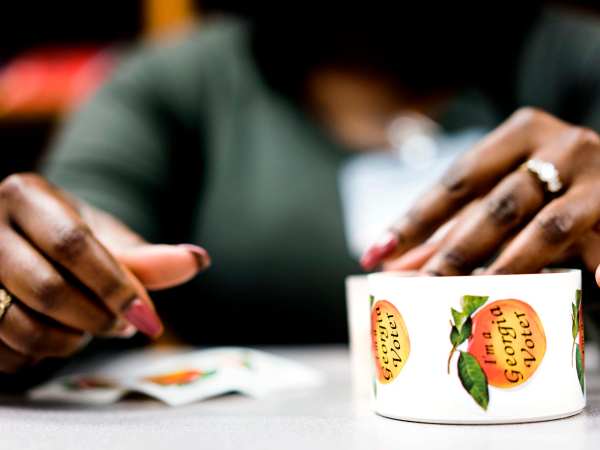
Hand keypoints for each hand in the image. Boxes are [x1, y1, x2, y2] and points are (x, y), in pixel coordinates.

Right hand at [0, 173, 209, 372]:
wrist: (25, 242)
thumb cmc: (70, 239)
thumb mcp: (107, 239)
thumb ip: (148, 257)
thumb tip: (197, 260)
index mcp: (26, 195)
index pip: (73, 244)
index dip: (115, 286)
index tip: (148, 316)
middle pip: (47, 289)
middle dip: (98, 317)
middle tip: (127, 324)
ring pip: (21, 326)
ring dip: (70, 340)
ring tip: (90, 327)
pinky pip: (4, 352)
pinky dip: (41, 356)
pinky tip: (57, 335)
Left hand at [361, 107, 599, 278]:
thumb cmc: (553, 182)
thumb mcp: (506, 188)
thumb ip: (457, 223)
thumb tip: (396, 264)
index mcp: (520, 133)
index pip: (457, 181)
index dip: (414, 220)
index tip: (377, 254)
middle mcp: (560, 147)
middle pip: (495, 207)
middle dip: (454, 254)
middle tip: (421, 289)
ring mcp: (598, 178)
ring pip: (544, 228)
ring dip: (507, 268)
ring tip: (475, 300)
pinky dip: (596, 265)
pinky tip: (590, 286)